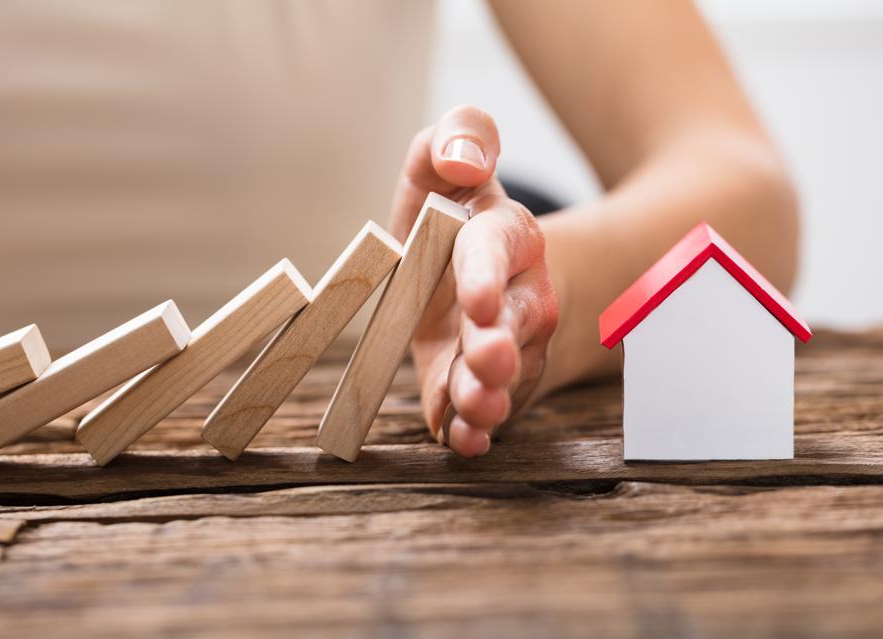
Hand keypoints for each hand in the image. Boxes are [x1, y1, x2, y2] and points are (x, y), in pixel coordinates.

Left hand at [388, 105, 558, 457]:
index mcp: (505, 236)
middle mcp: (519, 295)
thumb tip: (464, 158)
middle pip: (518, 322)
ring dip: (490, 394)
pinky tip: (462, 441)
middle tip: (487, 359)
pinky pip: (485, 410)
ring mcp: (509, 347)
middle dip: (501, 343)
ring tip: (477, 409)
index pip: (500, 248)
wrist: (483, 277)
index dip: (489, 273)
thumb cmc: (454, 219)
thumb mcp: (444, 165)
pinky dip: (473, 428)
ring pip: (508, 374)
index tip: (478, 299)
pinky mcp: (487, 385)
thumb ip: (457, 137)